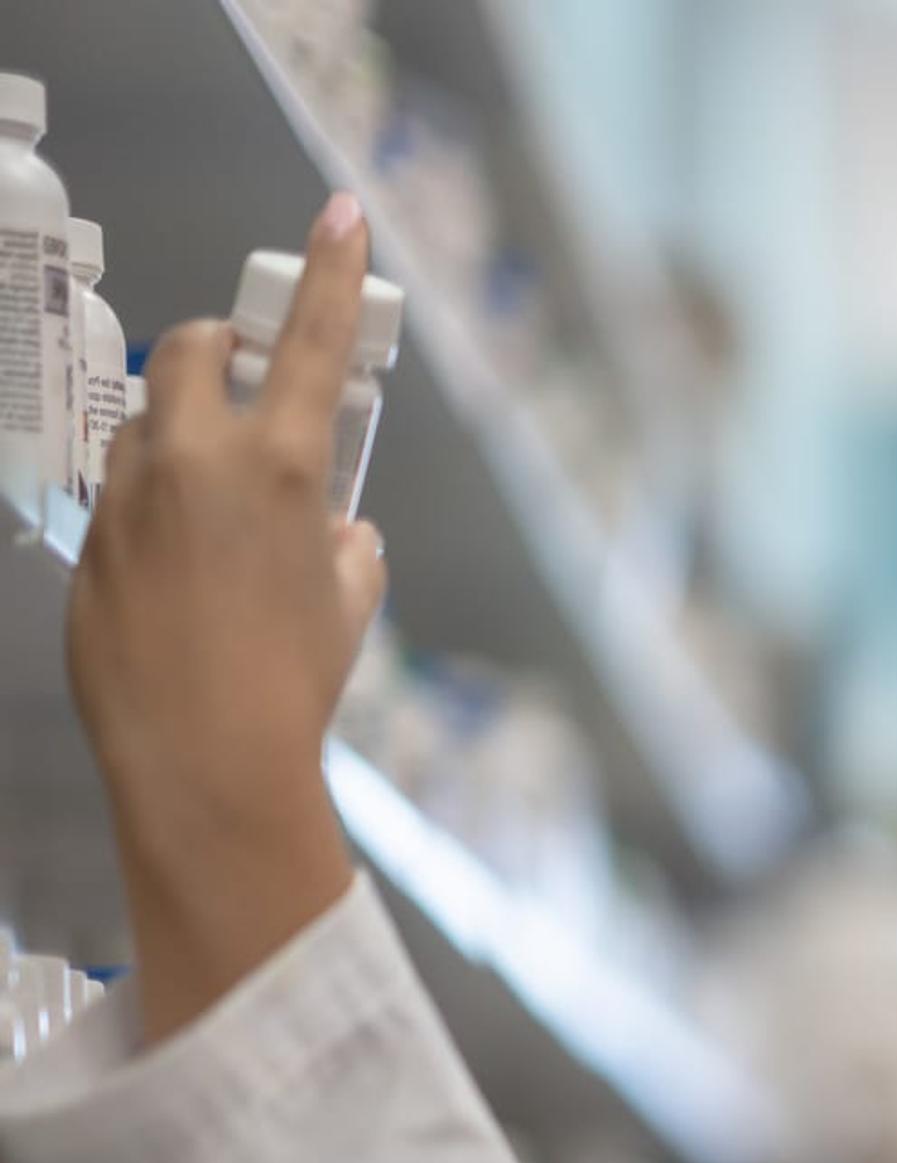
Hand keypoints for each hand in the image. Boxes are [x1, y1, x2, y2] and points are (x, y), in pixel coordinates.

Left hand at [66, 195, 390, 1042]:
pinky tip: (183, 576)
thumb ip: (347, 551)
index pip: (315, 342)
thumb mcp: (348, 609)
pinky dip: (157, 508)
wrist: (203, 758)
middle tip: (249, 382)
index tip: (341, 215)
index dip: (333, 272)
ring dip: (183, 432)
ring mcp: (132, 493)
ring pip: (148, 419)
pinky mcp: (94, 537)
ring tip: (216, 503)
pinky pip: (126, 493)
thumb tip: (341, 536)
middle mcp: (198, 458)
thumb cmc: (292, 687)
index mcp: (285, 467)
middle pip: (195, 348)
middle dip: (220, 349)